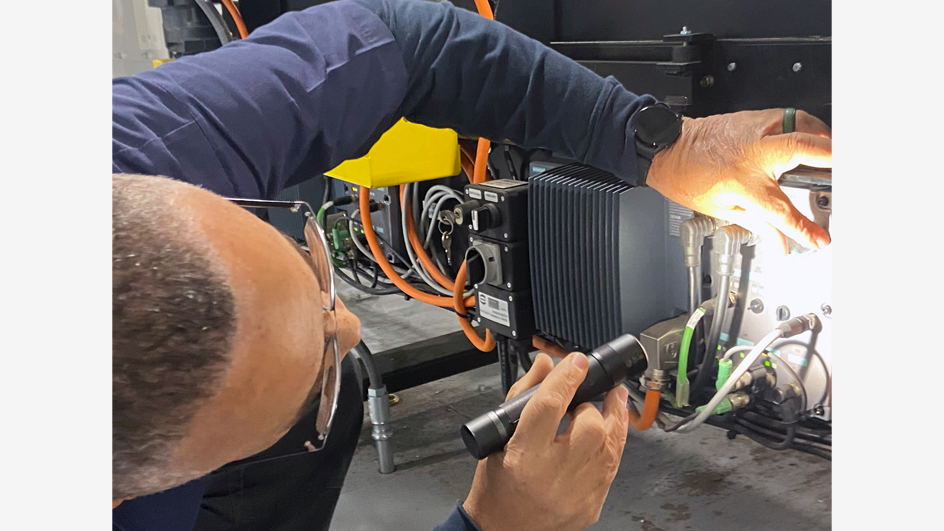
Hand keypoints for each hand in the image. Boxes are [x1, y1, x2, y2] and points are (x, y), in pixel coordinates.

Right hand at [462, 352, 629, 530]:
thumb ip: (522, 396)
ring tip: (613, 400)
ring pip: (609, 445)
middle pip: (588, 425)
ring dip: (614, 418)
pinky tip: (611, 430)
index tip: (575, 362)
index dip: (566, 377)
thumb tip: (545, 365)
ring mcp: (575, 492)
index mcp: (522, 455)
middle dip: (591, 404)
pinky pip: (612, 466)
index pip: (549, 405)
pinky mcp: (591, 504)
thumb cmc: (497, 488)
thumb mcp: (498, 439)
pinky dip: (614, 444)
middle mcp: (551, 475)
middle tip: (585, 396)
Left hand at [647, 108, 831, 251]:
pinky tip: (814, 138)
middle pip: (806, 150)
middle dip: (833, 158)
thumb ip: (759, 225)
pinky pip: (793, 118)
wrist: (669, 149)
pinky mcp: (756, 117)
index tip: (821, 240)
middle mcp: (754, 154)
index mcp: (743, 183)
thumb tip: (783, 244)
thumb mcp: (722, 210)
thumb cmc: (689, 177)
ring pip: (805, 126)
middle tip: (847, 172)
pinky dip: (808, 127)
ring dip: (826, 139)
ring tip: (835, 156)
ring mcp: (757, 131)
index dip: (805, 229)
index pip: (782, 211)